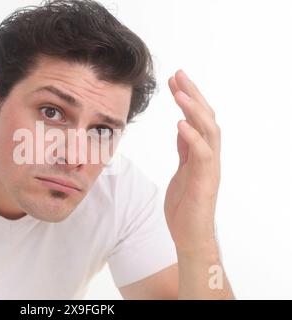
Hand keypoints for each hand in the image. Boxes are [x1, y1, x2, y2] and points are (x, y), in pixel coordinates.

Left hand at [164, 70, 220, 254]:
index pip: (197, 118)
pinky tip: (180, 123)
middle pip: (206, 118)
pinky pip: (202, 155)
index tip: (174, 80)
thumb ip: (184, 149)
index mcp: (200, 153)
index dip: (187, 98)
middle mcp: (209, 156)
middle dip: (192, 94)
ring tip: (180, 93)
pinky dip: (192, 138)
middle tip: (178, 74)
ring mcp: (209, 168)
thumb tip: (181, 127)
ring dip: (194, 110)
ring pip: (209, 131)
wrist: (190, 235)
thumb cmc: (185, 205)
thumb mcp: (181, 170)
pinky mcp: (205, 181)